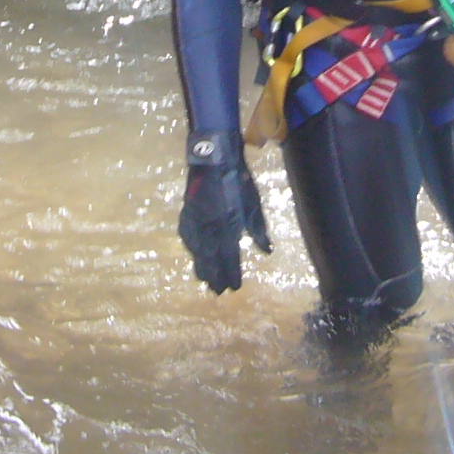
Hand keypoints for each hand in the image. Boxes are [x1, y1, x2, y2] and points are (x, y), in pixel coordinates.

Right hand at [179, 137, 269, 291]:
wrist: (213, 160)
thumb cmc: (237, 182)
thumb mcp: (253, 205)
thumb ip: (258, 230)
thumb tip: (266, 252)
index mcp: (227, 227)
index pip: (229, 258)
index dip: (232, 274)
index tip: (234, 287)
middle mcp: (209, 229)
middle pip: (211, 260)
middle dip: (215, 277)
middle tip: (218, 292)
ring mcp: (195, 223)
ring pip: (197, 252)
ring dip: (202, 267)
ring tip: (206, 281)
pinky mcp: (186, 215)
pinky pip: (188, 239)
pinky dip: (192, 251)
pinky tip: (195, 255)